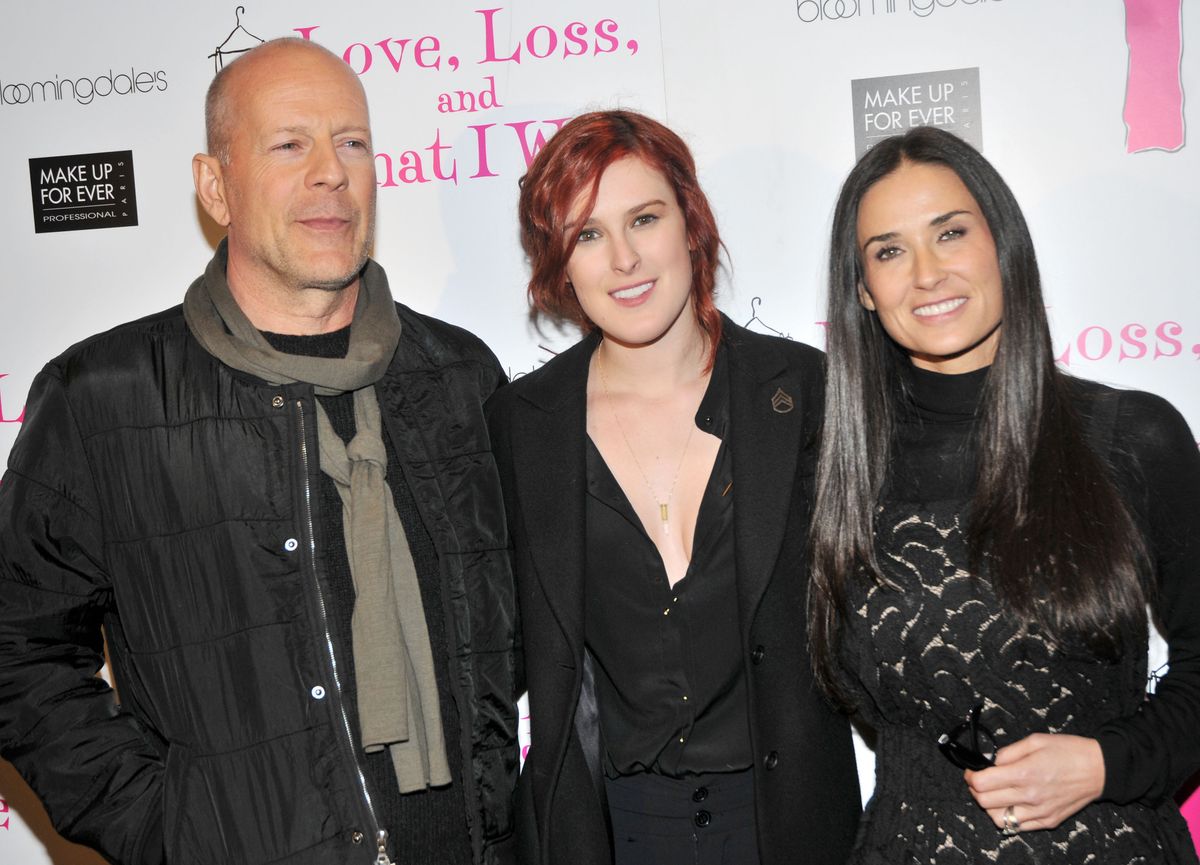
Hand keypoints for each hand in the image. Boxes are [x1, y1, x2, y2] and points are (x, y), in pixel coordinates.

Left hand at [964, 733, 1104, 831]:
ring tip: (996, 794)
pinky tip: (1012, 803)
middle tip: (980, 780)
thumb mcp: (1034, 740)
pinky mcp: (1049, 821)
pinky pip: (1019, 827)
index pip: (981, 784)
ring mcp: (1040, 812)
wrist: (1099, 769)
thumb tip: (989, 761)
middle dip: (976, 790)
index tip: (972, 771)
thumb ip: (1007, 752)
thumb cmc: (1068, 751)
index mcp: (1024, 773)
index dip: (970, 776)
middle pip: (984, 803)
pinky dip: (1009, 817)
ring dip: (990, 807)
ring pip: (999, 820)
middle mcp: (1030, 796)